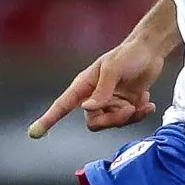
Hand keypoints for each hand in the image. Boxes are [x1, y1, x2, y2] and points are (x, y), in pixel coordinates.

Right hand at [28, 36, 168, 138]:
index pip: (62, 105)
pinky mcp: (125, 106)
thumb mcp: (113, 69)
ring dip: (129, 116)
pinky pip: (128, 121)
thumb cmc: (128, 54)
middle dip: (112, 119)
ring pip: (113, 123)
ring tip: (142, 100)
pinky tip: (147, 102)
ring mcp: (110, 103)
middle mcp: (94, 97)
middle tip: (128, 108)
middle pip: (94, 122)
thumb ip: (102, 90)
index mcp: (84, 85)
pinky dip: (139, 114)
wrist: (150, 51)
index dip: (48, 119)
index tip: (34, 133)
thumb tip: (88, 108)